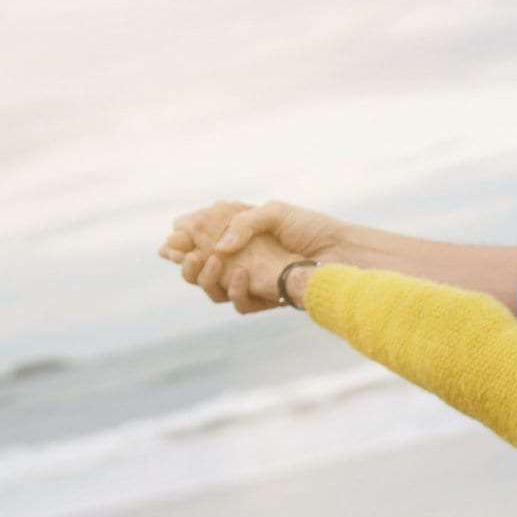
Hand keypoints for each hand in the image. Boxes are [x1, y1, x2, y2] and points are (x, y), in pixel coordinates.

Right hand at [158, 199, 348, 312]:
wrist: (343, 252)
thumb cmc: (312, 228)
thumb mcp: (274, 212)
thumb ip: (242, 222)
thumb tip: (219, 247)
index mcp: (237, 235)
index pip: (197, 240)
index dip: (181, 241)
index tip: (173, 240)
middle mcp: (239, 261)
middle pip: (196, 269)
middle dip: (184, 263)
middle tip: (185, 255)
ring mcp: (250, 282)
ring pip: (212, 290)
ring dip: (202, 278)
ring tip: (209, 261)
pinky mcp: (265, 299)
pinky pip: (238, 304)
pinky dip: (235, 290)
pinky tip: (242, 274)